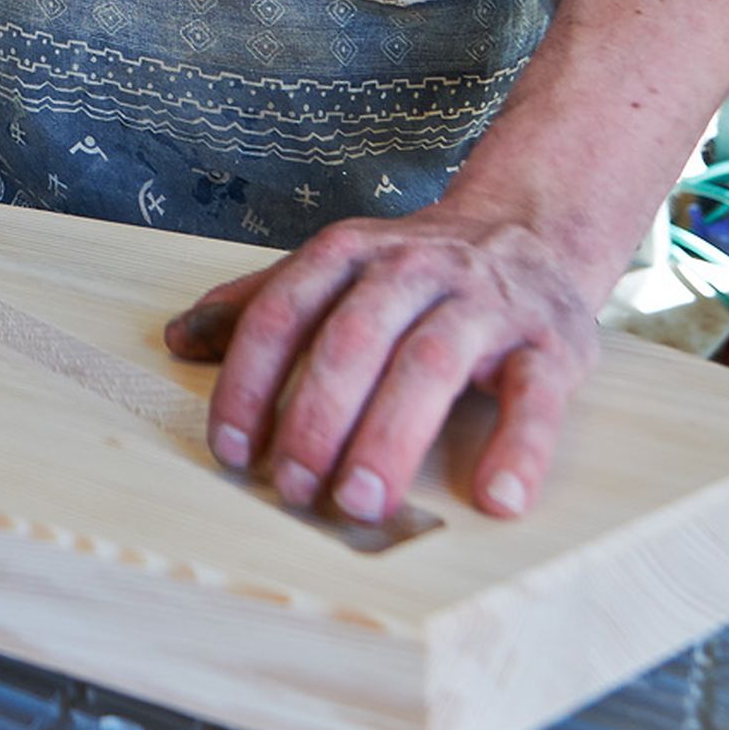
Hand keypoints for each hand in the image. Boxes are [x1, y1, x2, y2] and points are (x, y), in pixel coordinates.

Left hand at [161, 190, 616, 524]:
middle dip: (317, 417)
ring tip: (362, 502)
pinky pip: (535, 396)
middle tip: (295, 488)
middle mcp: (414, 270)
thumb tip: (178, 338)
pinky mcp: (550, 343)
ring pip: (432, 365)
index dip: (250, 381)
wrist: (533, 227)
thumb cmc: (418, 271)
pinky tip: (496, 499)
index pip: (285, 311)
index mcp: (351, 254)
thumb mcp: (338, 269)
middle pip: (354, 340)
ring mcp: (485, 304)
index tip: (231, 449)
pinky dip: (520, 450)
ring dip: (391, 436)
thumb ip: (262, 302)